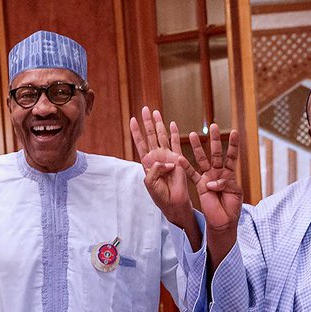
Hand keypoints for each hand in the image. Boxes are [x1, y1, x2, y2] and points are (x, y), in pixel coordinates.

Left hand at [130, 107, 196, 228]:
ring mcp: (167, 156)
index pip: (140, 143)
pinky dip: (174, 133)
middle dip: (147, 122)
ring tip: (155, 112)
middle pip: (150, 135)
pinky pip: (176, 143)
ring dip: (159, 124)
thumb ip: (153, 170)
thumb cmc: (160, 195)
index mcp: (147, 162)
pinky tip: (172, 123)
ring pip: (162, 136)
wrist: (173, 202)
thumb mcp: (150, 183)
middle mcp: (157, 156)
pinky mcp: (178, 159)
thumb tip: (164, 160)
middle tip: (145, 109)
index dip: (136, 131)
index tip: (132, 120)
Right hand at [185, 124, 242, 233]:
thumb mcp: (235, 193)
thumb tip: (211, 182)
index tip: (234, 132)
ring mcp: (208, 178)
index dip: (233, 144)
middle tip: (213, 126)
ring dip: (197, 148)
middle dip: (215, 140)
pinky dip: (186, 167)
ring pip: (202, 160)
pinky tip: (180, 158)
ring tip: (193, 134)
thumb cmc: (232, 208)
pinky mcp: (200, 185)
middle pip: (216, 153)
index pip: (232, 156)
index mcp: (229, 174)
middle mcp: (218, 173)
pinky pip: (192, 175)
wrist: (223, 221)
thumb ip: (225, 184)